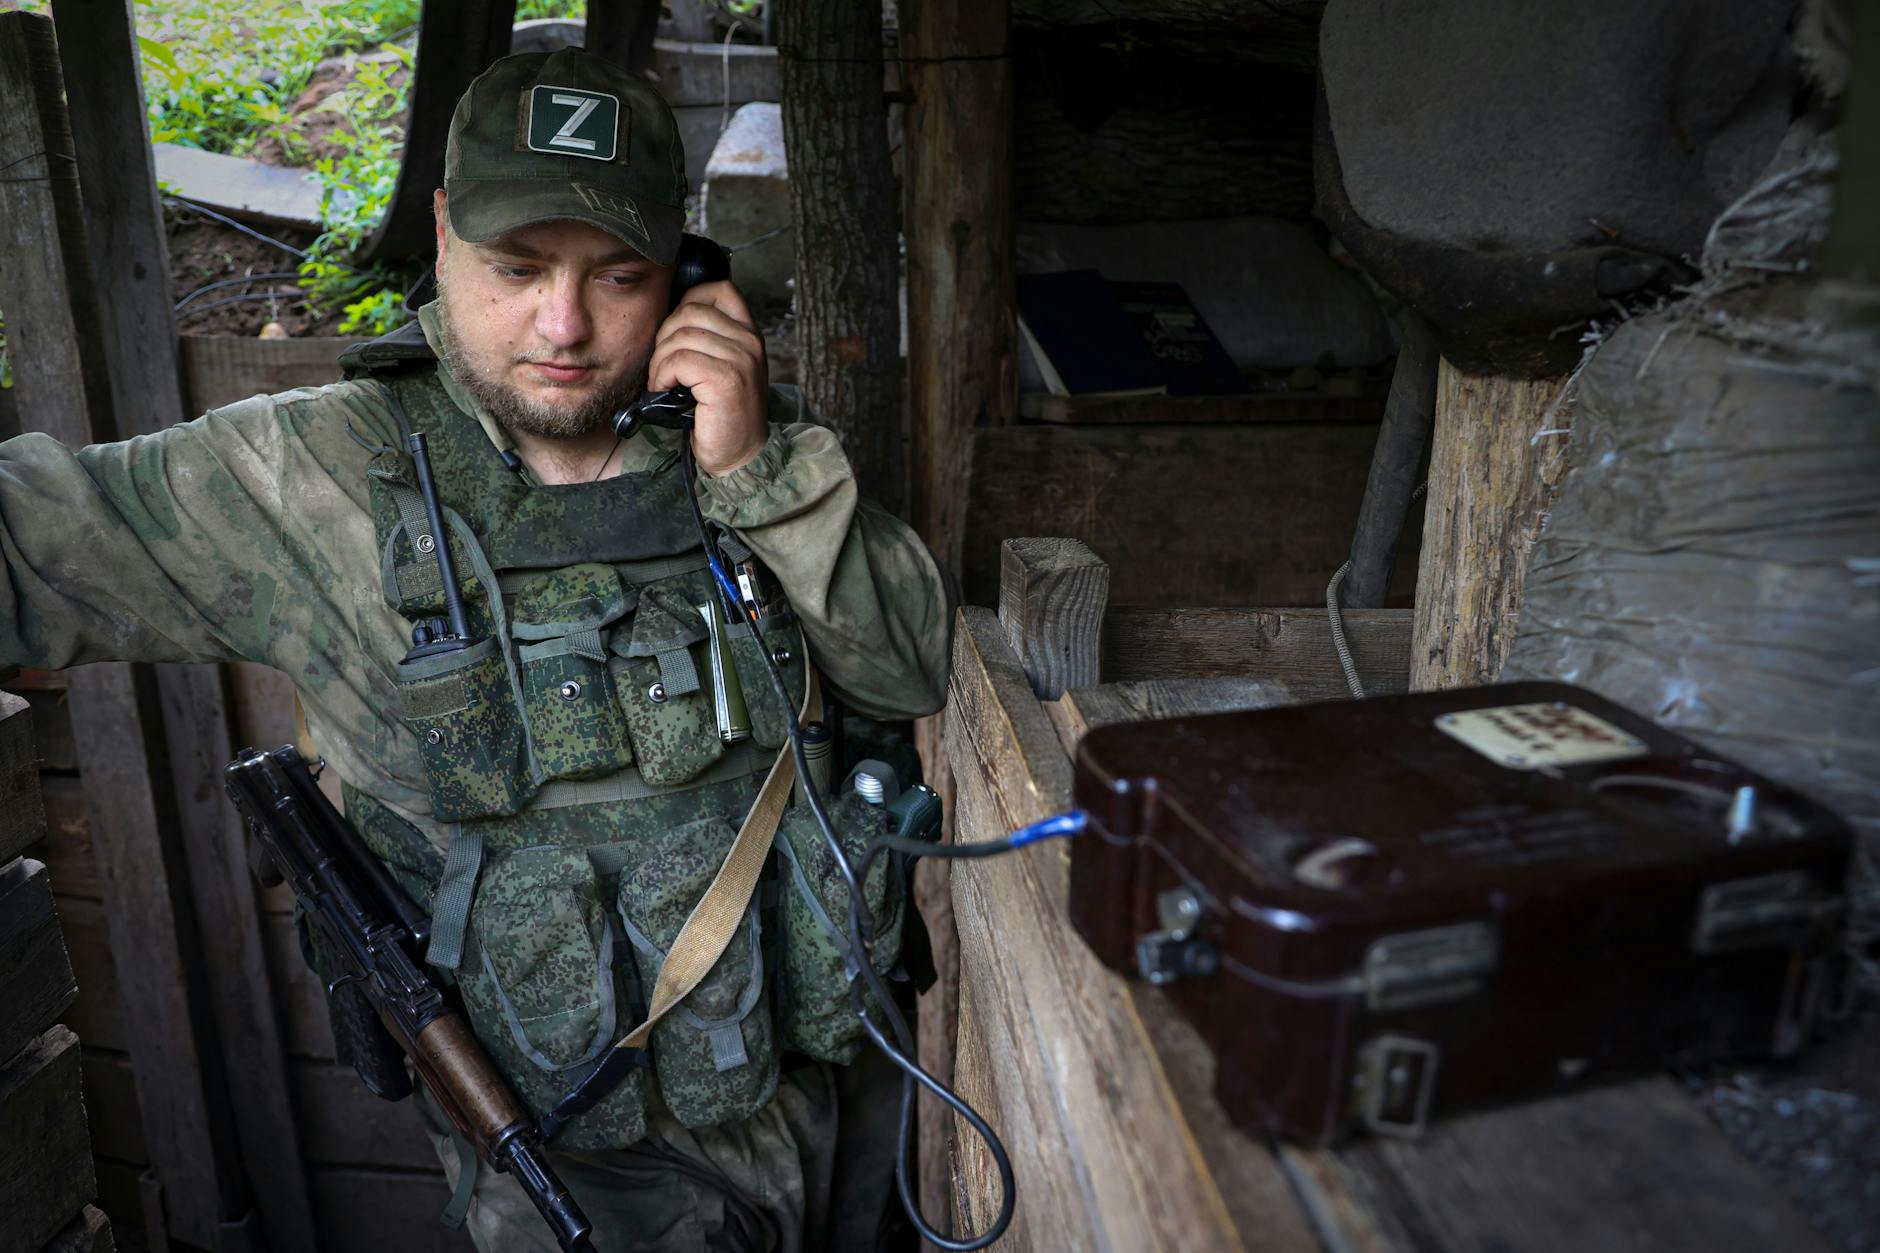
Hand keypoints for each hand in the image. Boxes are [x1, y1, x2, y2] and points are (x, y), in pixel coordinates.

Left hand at [648, 280, 768, 475]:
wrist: (740, 455)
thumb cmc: (723, 414)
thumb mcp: (723, 367)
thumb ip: (708, 339)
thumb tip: (668, 317)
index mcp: (749, 334)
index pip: (720, 289)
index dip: (689, 301)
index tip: (676, 331)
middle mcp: (750, 342)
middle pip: (690, 311)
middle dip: (664, 336)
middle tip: (662, 365)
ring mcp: (740, 359)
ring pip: (681, 336)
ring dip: (660, 360)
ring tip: (662, 381)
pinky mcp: (726, 379)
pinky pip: (679, 360)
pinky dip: (662, 375)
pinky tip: (665, 389)